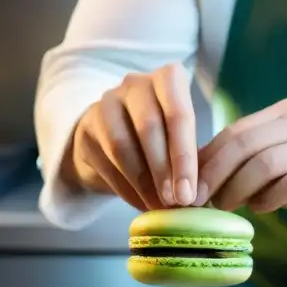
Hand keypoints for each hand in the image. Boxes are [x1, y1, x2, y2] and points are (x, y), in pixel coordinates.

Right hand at [67, 63, 198, 210]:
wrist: (114, 138)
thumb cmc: (161, 139)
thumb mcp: (182, 140)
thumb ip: (192, 159)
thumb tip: (201, 194)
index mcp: (168, 79)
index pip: (178, 113)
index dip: (184, 156)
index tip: (189, 193)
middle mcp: (135, 84)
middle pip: (149, 127)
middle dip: (164, 170)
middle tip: (174, 202)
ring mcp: (106, 104)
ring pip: (123, 145)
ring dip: (143, 182)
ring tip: (158, 206)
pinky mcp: (85, 129)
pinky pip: (106, 162)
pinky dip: (125, 188)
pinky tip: (140, 204)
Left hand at [196, 98, 286, 216]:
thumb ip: (253, 158)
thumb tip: (203, 177)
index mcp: (286, 113)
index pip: (236, 131)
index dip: (207, 158)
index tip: (186, 182)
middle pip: (245, 144)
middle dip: (215, 173)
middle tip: (196, 199)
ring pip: (265, 164)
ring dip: (237, 189)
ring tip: (224, 207)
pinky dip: (269, 199)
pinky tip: (260, 208)